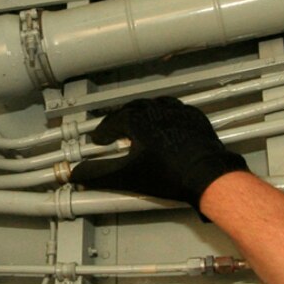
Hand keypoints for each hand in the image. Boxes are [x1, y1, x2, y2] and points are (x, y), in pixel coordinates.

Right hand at [67, 96, 248, 213]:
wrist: (206, 175)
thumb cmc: (166, 175)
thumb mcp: (126, 177)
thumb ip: (98, 175)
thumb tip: (77, 174)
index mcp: (137, 120)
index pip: (111, 123)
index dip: (102, 133)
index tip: (99, 140)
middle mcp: (155, 109)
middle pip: (132, 109)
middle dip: (121, 120)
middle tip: (115, 131)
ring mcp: (178, 111)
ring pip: (154, 106)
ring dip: (143, 114)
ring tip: (139, 126)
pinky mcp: (195, 117)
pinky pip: (176, 111)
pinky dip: (166, 116)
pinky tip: (166, 126)